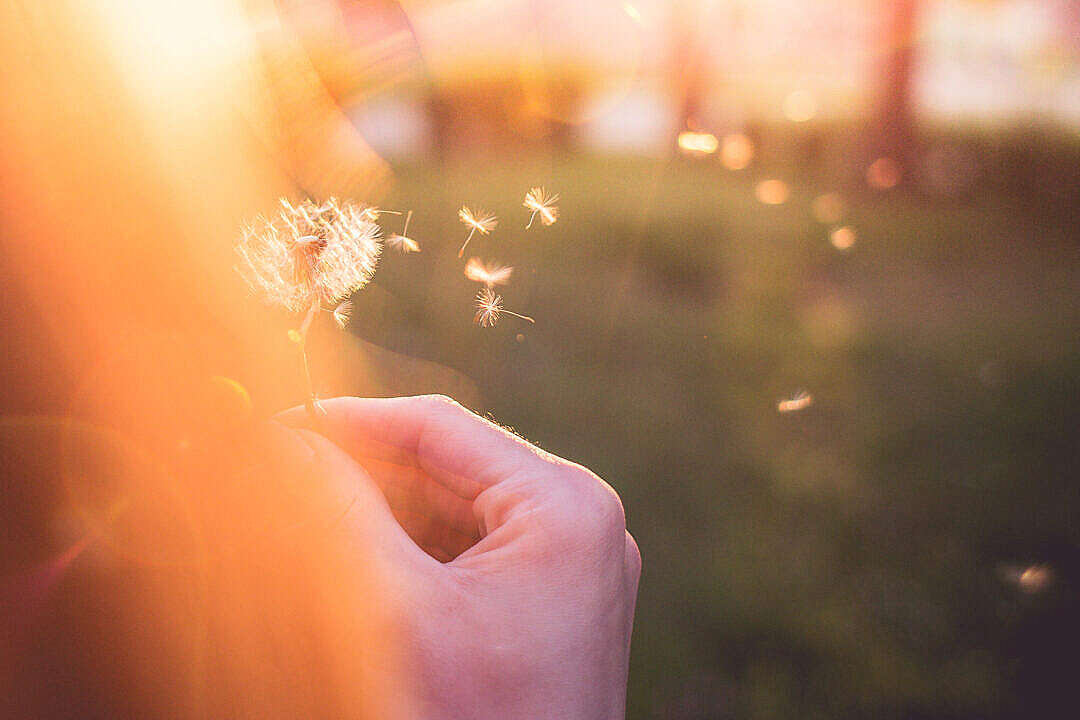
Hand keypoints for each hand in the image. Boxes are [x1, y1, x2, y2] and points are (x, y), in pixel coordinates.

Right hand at [277, 395, 639, 719]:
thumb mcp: (395, 610)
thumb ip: (335, 511)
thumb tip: (280, 441)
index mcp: (565, 505)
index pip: (440, 429)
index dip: (350, 420)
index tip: (276, 424)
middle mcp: (580, 520)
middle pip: (447, 466)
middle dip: (360, 470)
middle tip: (275, 470)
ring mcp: (569, 562)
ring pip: (451, 508)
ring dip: (378, 509)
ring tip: (301, 514)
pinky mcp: (550, 599)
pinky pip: (468, 549)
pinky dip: (408, 547)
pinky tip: (350, 555)